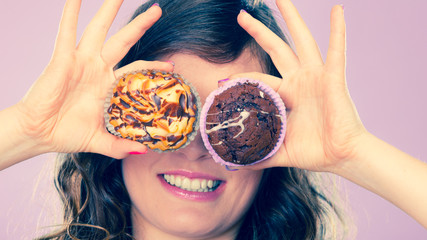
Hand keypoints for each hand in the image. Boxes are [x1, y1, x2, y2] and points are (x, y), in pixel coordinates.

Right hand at [15, 0, 172, 158]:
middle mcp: (98, 69)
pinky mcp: (63, 59)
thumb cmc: (67, 134)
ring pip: (100, 29)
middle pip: (124, 41)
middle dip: (141, 25)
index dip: (154, 66)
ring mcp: (82, 61)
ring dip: (110, 10)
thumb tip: (145, 150)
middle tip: (158, 10)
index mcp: (108, 86)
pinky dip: (71, 13)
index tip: (172, 65)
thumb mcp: (102, 141)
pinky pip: (67, 32)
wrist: (40, 134)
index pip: (137, 70)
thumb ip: (122, 145)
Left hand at [234, 1, 365, 171]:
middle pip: (276, 48)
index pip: (258, 80)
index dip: (240, 80)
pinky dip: (338, 31)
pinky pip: (337, 51)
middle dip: (258, 31)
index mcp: (286, 95)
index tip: (221, 82)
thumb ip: (257, 154)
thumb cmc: (313, 151)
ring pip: (301, 41)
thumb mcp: (279, 151)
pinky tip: (337, 11)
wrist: (340, 157)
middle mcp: (299, 80)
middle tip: (241, 15)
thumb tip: (233, 163)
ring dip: (291, 18)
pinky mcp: (333, 79)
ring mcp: (315, 77)